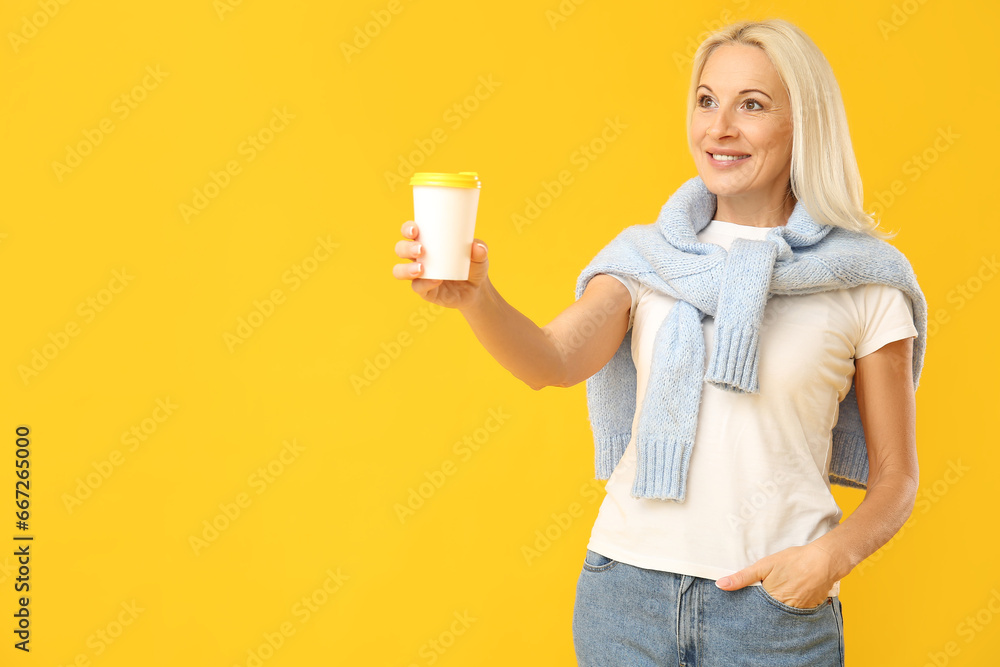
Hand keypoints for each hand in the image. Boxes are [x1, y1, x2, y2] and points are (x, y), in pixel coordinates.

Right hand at [392, 220, 490, 310]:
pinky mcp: (424, 290)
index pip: (409, 232)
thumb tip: (477, 247)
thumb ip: (480, 249)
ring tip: (421, 268)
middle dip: (406, 248)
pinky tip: (436, 280)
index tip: (415, 230)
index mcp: (427, 242)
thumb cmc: (473, 265)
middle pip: (400, 249)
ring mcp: (419, 275)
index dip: (407, 229)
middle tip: (421, 249)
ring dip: (406, 269)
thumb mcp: (480, 255)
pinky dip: (424, 284)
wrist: (477, 289)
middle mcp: (418, 257)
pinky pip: (417, 287)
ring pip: (400, 270)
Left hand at [714, 543, 840, 608]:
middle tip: (760, 600)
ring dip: (776, 609)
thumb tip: (720, 585)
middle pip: (767, 614)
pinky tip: (790, 596)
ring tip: (776, 596)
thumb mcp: (764, 565)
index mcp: (770, 600)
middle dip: (762, 609)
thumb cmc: (793, 561)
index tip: (741, 607)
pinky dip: (790, 607)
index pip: (754, 610)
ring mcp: (798, 611)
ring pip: (781, 614)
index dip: (749, 608)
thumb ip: (742, 577)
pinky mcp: (809, 609)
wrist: (823, 561)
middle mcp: (784, 609)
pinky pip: (795, 612)